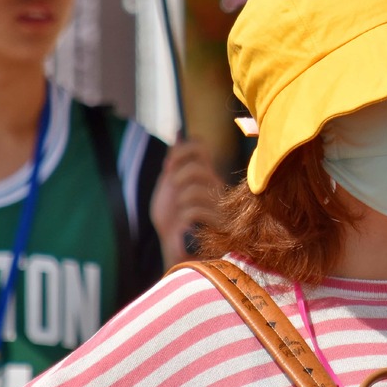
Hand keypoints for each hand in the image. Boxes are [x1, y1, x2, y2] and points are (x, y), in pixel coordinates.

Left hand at [149, 136, 225, 264]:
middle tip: (172, 189)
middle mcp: (215, 184)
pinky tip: (184, 225)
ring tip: (180, 212)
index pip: (200, 146)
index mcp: (203, 173)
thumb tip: (177, 137)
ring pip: (196, 187)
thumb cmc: (172, 220)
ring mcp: (219, 203)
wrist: (176, 250)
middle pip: (198, 166)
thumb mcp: (168, 188)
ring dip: (180, 200)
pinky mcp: (218, 222)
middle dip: (178, 177)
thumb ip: (173, 165)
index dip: (181, 150)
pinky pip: (195, 209)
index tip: (167, 166)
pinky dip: (183, 217)